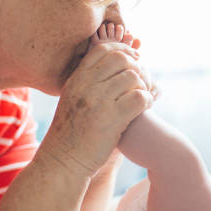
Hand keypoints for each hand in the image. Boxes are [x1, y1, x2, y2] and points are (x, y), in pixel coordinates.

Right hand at [40, 41, 154, 177]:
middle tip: (142, 81)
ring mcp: (98, 102)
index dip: (123, 49)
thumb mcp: (73, 99)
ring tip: (144, 96)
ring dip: (144, 85)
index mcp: (76, 79)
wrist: (63, 161)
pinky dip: (147, 100)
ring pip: (133, 78)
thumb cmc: (72, 132)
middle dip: (137, 67)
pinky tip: (146, 107)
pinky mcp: (112, 119)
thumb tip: (116, 64)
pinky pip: (139, 98)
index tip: (135, 57)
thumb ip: (90, 82)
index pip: (103, 49)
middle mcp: (86, 86)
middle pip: (121, 60)